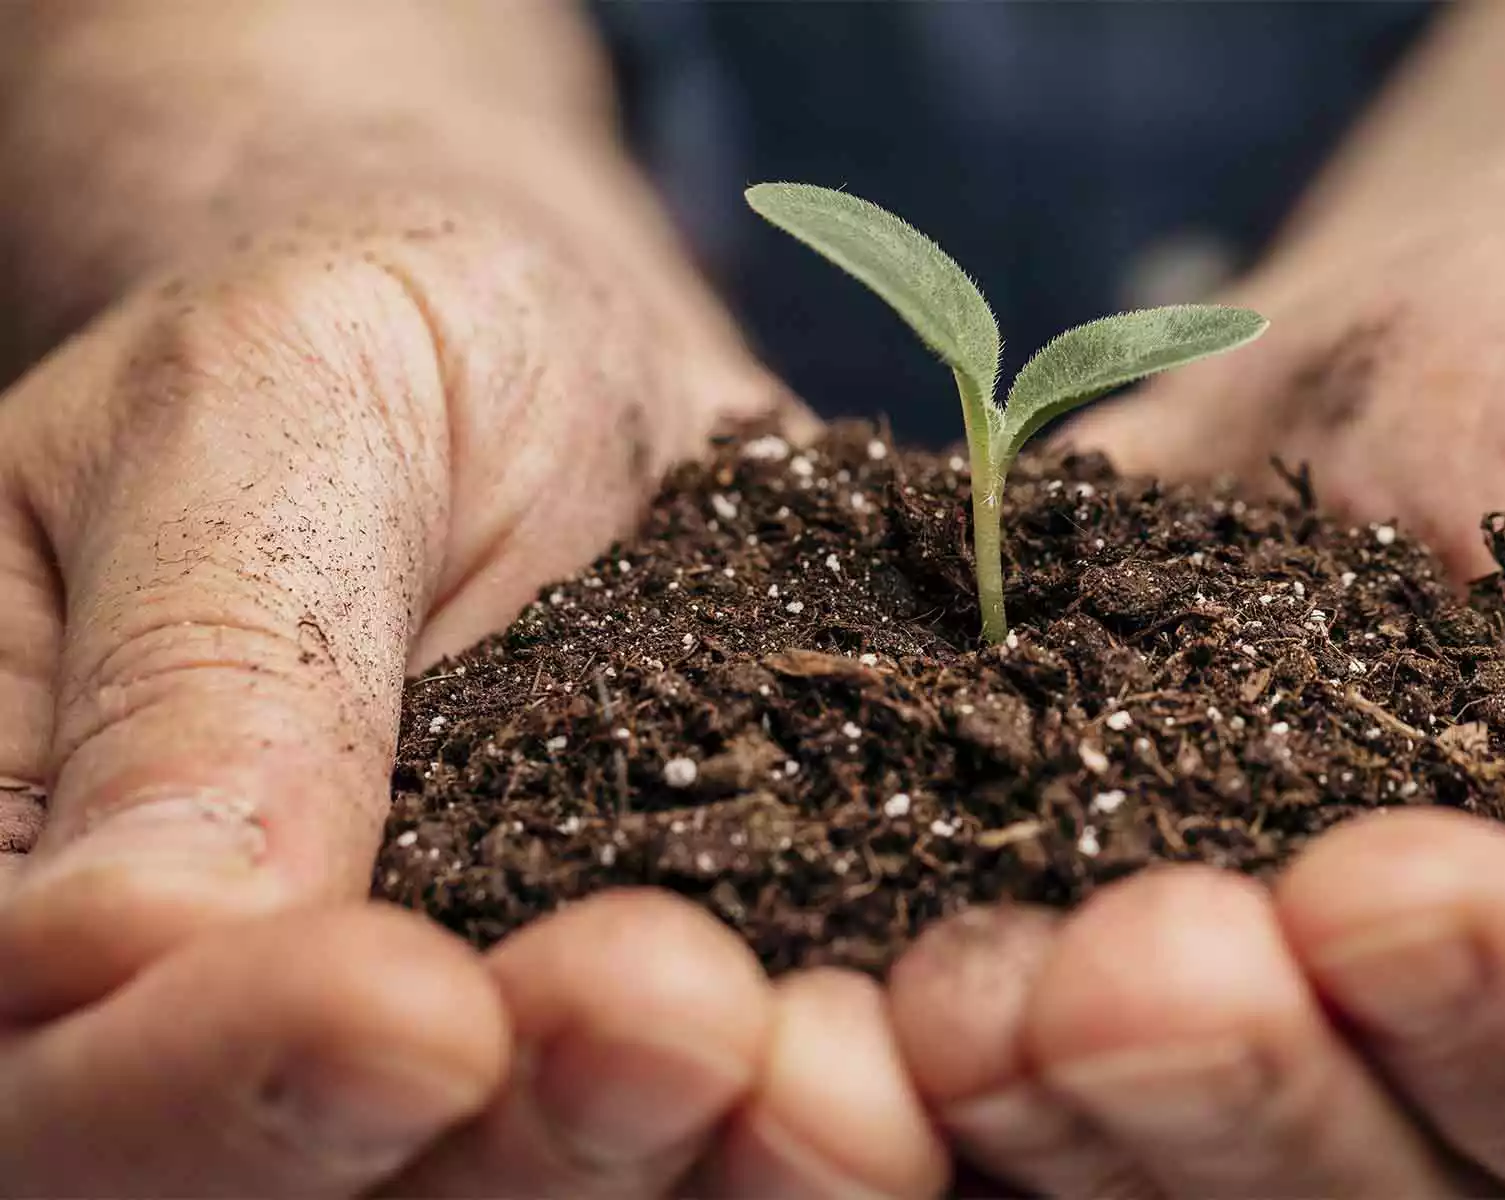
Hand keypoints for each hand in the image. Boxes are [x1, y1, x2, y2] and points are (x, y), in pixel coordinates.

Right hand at [0, 184, 945, 1196]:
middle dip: (530, 1134)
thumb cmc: (354, 341)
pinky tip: (943, 1027)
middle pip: (358, 1193)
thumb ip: (202, 660)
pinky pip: (770, 1084)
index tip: (409, 1005)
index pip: (76, 1083)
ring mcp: (510, 1034)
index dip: (225, 1085)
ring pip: (585, 1178)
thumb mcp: (251, 415)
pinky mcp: (706, 1001)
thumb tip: (125, 937)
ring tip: (839, 1051)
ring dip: (722, 1151)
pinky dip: (864, 1083)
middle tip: (675, 1017)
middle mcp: (283, 1021)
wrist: (548, 353)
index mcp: (72, 898)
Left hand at [883, 205, 1504, 1194]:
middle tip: (1126, 975)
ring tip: (967, 996)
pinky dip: (960, 1091)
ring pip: (1204, 1195)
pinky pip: (1045, 1119)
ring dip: (1080, 1121)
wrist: (1396, 390)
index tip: (1384, 888)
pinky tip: (883, 1004)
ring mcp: (1314, 1082)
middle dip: (1259, 1100)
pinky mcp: (1127, 1042)